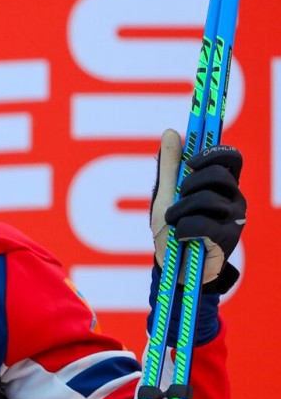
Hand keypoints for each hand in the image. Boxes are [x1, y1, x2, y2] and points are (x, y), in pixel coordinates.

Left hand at [151, 129, 245, 291]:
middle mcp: (233, 199)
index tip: (189, 162)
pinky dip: (183, 229)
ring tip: (172, 222)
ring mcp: (234, 219)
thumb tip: (171, 132)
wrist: (172, 267)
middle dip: (189, 183)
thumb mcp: (165, 195)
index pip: (231, 158)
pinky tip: (180, 237)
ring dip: (180, 210)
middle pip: (218, 175)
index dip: (213, 153)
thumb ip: (169, 165)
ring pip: (207, 199)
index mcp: (222, 185)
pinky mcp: (228, 240)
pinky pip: (203, 224)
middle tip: (176, 198)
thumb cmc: (171, 230)